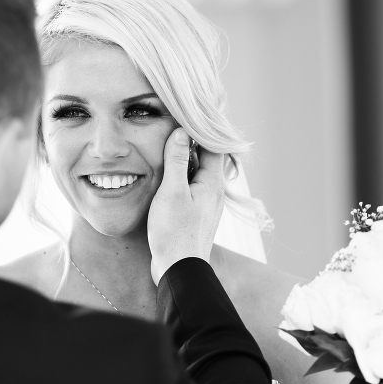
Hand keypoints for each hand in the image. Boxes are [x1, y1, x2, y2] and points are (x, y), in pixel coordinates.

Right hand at [147, 127, 225, 284]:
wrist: (179, 270)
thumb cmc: (174, 232)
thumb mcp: (172, 192)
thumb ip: (177, 161)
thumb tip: (181, 132)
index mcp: (213, 182)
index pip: (214, 144)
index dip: (202, 128)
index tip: (187, 114)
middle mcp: (214, 191)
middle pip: (207, 157)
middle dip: (192, 141)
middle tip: (175, 124)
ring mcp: (207, 203)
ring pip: (199, 172)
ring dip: (186, 159)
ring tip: (168, 145)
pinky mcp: (197, 214)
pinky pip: (193, 186)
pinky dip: (183, 175)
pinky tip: (168, 175)